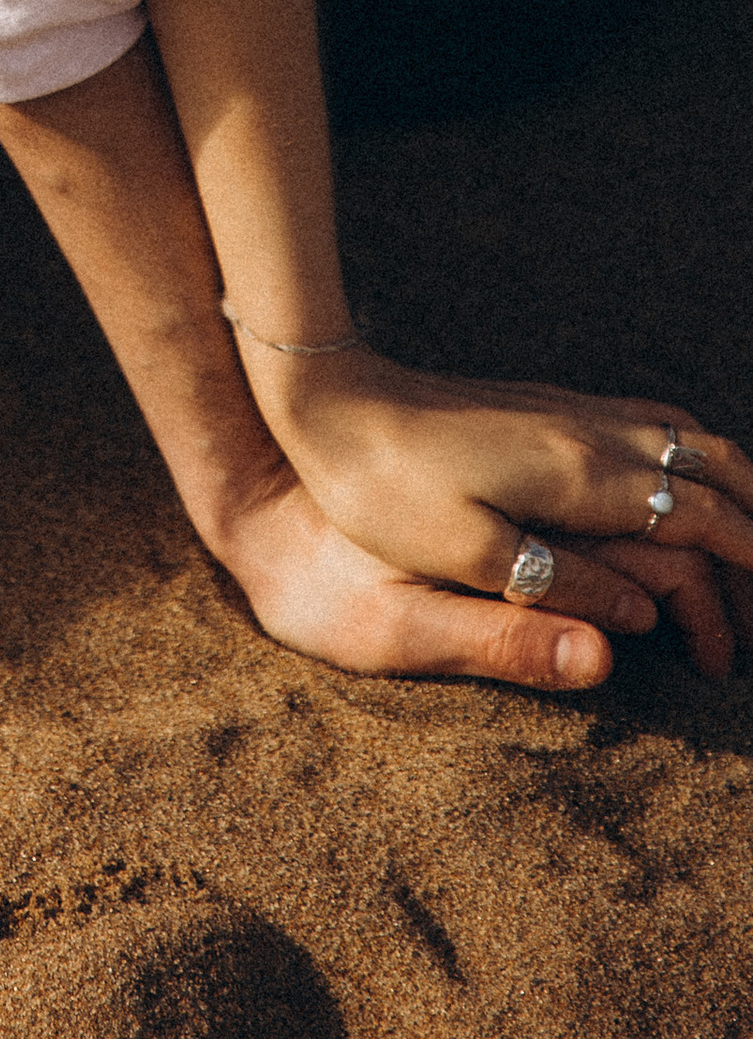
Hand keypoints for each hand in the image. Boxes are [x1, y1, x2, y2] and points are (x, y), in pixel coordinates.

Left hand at [241, 352, 752, 670]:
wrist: (328, 397)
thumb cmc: (383, 487)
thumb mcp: (465, 556)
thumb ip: (560, 590)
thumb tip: (642, 620)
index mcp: (581, 475)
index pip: (701, 520)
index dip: (746, 577)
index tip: (747, 641)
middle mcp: (590, 432)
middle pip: (716, 471)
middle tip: (752, 610)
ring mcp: (570, 409)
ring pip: (688, 439)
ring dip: (728, 495)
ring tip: (737, 559)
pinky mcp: (545, 404)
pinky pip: (650, 424)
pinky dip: (689, 464)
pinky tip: (673, 497)